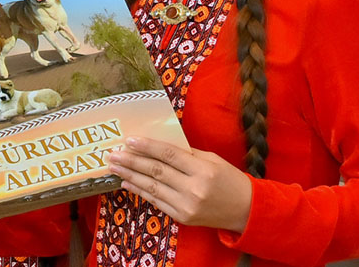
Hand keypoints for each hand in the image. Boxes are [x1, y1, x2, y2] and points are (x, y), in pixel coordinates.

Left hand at [107, 136, 251, 231]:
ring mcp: (187, 205)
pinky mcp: (182, 217)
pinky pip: (156, 201)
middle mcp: (194, 188)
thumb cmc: (229, 179)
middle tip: (113, 154)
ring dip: (130, 175)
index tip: (129, 140)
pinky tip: (127, 182)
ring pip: (152, 187)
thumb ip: (186, 153)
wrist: (245, 210)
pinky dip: (140, 191)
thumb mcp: (212, 160)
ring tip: (114, 166)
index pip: (169, 155)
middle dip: (132, 161)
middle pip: (156, 171)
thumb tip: (157, 144)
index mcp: (203, 170)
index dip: (148, 147)